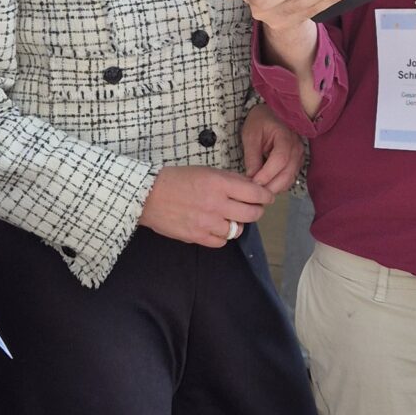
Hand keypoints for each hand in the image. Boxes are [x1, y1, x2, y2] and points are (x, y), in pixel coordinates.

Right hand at [137, 165, 271, 247]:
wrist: (148, 195)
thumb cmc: (176, 180)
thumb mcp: (205, 171)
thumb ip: (230, 180)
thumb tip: (251, 187)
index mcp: (219, 184)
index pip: (255, 193)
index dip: (266, 196)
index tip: (267, 198)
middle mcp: (216, 204)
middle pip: (252, 214)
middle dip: (256, 211)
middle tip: (253, 209)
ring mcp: (207, 223)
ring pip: (237, 230)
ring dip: (237, 224)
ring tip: (228, 218)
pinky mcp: (197, 237)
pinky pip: (221, 242)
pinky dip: (221, 236)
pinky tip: (215, 227)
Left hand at [242, 103, 304, 193]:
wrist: (272, 113)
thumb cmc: (260, 121)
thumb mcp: (251, 135)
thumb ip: (252, 156)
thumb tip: (251, 178)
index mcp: (285, 136)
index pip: (280, 160)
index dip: (267, 174)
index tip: (253, 183)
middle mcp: (297, 147)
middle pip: (287, 173)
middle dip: (270, 186)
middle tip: (254, 193)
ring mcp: (299, 155)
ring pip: (290, 178)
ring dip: (275, 188)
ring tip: (258, 191)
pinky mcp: (297, 162)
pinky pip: (290, 177)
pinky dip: (279, 184)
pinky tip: (266, 185)